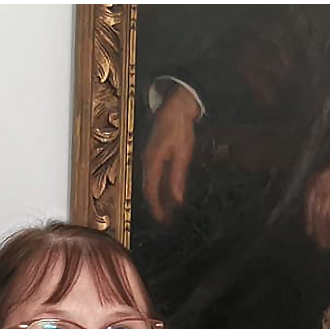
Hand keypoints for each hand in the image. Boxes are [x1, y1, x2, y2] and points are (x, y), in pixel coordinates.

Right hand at [142, 85, 200, 222]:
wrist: (176, 108)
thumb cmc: (180, 130)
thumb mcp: (182, 155)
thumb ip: (178, 178)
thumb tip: (177, 199)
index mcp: (152, 161)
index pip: (151, 190)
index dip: (156, 207)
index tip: (163, 220)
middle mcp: (147, 160)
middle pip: (149, 188)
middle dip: (156, 205)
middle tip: (164, 220)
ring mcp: (149, 156)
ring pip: (151, 181)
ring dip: (157, 196)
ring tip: (166, 209)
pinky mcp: (154, 153)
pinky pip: (154, 174)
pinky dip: (159, 185)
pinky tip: (167, 190)